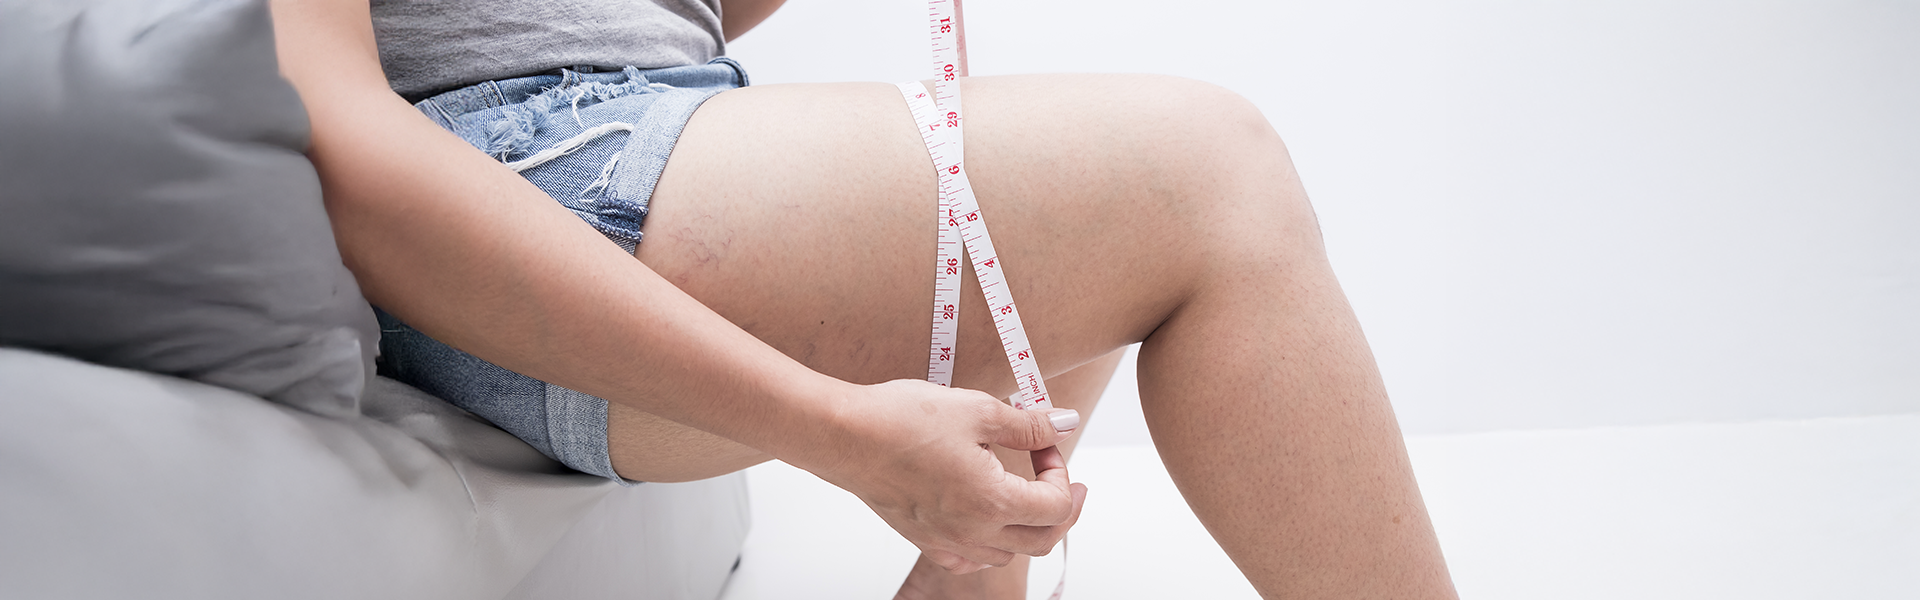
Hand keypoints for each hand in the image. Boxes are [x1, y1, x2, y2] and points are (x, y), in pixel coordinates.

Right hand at [805, 379, 1087, 573]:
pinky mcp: (924, 538)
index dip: (1062, 471)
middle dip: (1060, 508)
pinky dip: (989, 544)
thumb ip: (1030, 424)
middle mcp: (972, 531)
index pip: (1056, 506)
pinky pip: (969, 559)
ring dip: (1027, 527)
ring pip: (1008, 553)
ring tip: (1023, 492)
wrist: (845, 435)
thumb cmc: (903, 420)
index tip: (1046, 442)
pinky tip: (985, 518)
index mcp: (992, 501)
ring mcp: (947, 541)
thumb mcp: (979, 410)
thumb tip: (1065, 423)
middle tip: (1062, 479)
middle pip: (1042, 540)